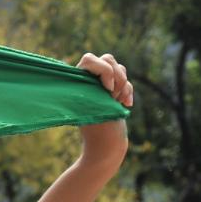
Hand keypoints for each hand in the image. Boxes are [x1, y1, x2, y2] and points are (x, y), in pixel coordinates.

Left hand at [74, 52, 130, 166]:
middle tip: (112, 96)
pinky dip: (128, 93)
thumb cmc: (91, 127)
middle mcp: (89, 77)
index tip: (106, 89)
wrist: (105, 143)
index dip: (103, 70)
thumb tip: (71, 76)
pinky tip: (126, 105)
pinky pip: (127, 82)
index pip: (89, 59)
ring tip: (117, 103)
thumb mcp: (85, 106)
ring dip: (123, 85)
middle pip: (108, 58)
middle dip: (116, 76)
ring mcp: (103, 82)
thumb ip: (87, 88)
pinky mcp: (115, 90)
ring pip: (120, 68)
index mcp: (77, 78)